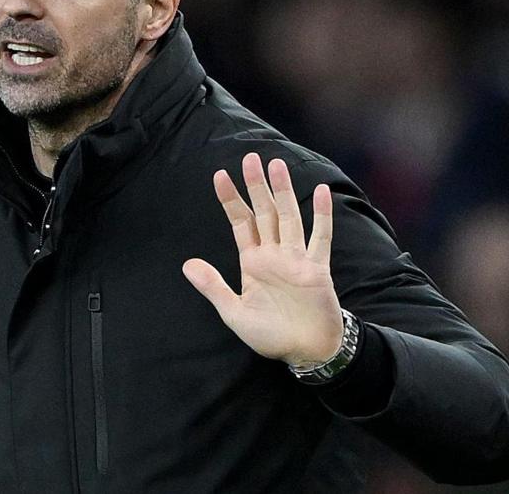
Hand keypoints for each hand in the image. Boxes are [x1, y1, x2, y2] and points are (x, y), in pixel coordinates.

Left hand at [183, 153, 343, 366]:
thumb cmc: (271, 334)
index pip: (240, 222)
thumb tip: (187, 264)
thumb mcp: (234, 312)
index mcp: (253, 262)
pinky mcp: (317, 269)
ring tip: (276, 165)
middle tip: (250, 157)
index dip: (231, 199)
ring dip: (283, 192)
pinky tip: (321, 193)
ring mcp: (296, 259)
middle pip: (264, 212)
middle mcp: (274, 254)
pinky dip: (322, 216)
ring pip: (289, 217)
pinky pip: (320, 238)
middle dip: (256, 186)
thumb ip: (213, 286)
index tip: (220, 175)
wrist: (305, 351)